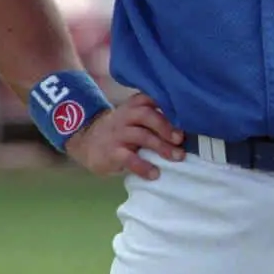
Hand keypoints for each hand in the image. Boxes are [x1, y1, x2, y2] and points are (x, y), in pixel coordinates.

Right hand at [64, 92, 184, 179]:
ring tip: (177, 157)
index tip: (186, 114)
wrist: (86, 142)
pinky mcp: (112, 152)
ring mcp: (118, 134)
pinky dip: (144, 166)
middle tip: (181, 139)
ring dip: (161, 147)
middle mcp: (126, 116)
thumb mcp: (133, 118)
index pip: (151, 99)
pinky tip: (155, 174)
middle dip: (166, 127)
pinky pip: (129, 158)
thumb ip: (153, 118)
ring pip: (141, 136)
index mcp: (134, 106)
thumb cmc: (120, 131)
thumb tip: (185, 130)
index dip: (169, 105)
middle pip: (147, 115)